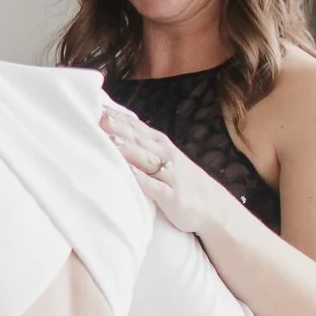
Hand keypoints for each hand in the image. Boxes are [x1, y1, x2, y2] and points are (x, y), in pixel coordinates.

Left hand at [103, 107, 235, 235]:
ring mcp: (170, 177)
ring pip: (147, 160)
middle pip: (141, 140)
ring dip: (129, 150)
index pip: (138, 128)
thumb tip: (117, 134)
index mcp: (163, 147)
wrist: (216, 209)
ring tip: (110, 139)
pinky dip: (142, 180)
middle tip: (100, 117)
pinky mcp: (172, 197)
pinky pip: (155, 187)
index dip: (120, 118)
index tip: (99, 106)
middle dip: (121, 128)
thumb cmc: (183, 184)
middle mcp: (167, 157)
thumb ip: (145, 149)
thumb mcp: (167, 161)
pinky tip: (129, 174)